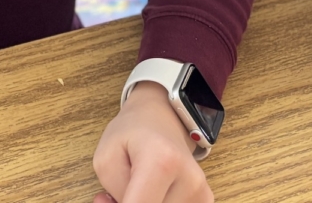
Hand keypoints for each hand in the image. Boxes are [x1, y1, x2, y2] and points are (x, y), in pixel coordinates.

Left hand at [93, 83, 212, 202]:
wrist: (163, 118)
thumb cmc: (132, 133)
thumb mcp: (107, 157)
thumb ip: (114, 192)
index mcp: (162, 161)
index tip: (113, 201)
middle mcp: (189, 179)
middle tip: (117, 194)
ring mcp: (201, 191)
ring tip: (136, 188)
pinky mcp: (204, 199)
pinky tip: (151, 193)